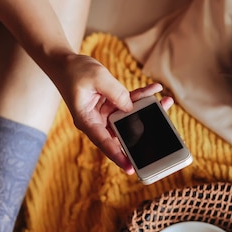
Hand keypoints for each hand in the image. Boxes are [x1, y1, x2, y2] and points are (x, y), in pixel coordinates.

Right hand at [56, 54, 172, 173]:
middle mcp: (98, 121)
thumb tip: (132, 108)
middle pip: (122, 132)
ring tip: (166, 102)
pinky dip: (141, 96)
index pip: (104, 143)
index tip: (130, 168)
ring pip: (130, 116)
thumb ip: (116, 93)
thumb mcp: (97, 78)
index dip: (118, 156)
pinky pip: (129, 103)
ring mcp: (106, 113)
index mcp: (87, 121)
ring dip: (147, 108)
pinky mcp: (111, 104)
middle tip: (164, 127)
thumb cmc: (74, 71)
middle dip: (143, 129)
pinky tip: (155, 89)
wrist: (65, 62)